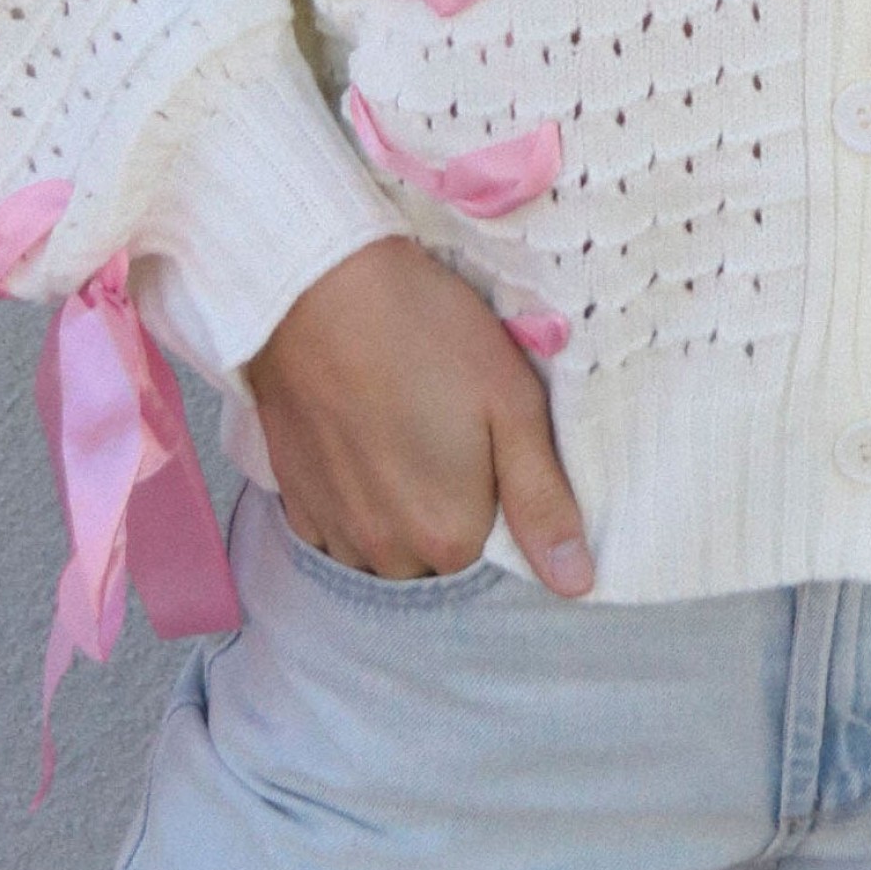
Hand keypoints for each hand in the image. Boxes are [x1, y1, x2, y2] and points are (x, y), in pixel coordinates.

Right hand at [247, 236, 593, 593]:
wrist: (316, 286)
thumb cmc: (426, 332)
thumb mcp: (511, 402)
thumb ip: (543, 501)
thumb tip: (577, 583)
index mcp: (449, 535)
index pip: (493, 551)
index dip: (498, 496)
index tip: (489, 441)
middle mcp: (386, 550)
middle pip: (435, 556)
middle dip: (448, 512)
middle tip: (446, 430)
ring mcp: (334, 527)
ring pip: (382, 550)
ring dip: (398, 515)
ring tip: (402, 434)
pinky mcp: (293, 497)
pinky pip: (335, 531)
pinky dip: (354, 503)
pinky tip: (361, 445)